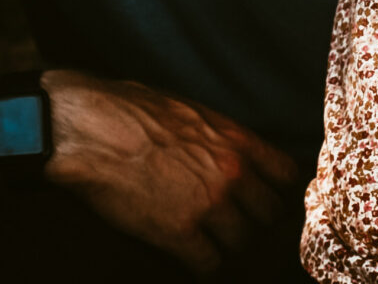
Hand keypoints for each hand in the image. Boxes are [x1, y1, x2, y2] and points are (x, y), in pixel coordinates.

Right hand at [43, 71, 298, 273]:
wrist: (90, 129)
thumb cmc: (133, 110)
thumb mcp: (190, 111)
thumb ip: (220, 136)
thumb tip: (232, 150)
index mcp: (236, 139)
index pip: (287, 174)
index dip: (279, 190)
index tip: (267, 198)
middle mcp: (231, 173)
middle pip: (269, 215)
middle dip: (254, 221)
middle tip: (237, 224)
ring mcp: (208, 205)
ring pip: (243, 244)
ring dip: (228, 246)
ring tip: (212, 242)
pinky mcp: (179, 233)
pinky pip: (210, 265)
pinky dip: (203, 266)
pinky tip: (191, 258)